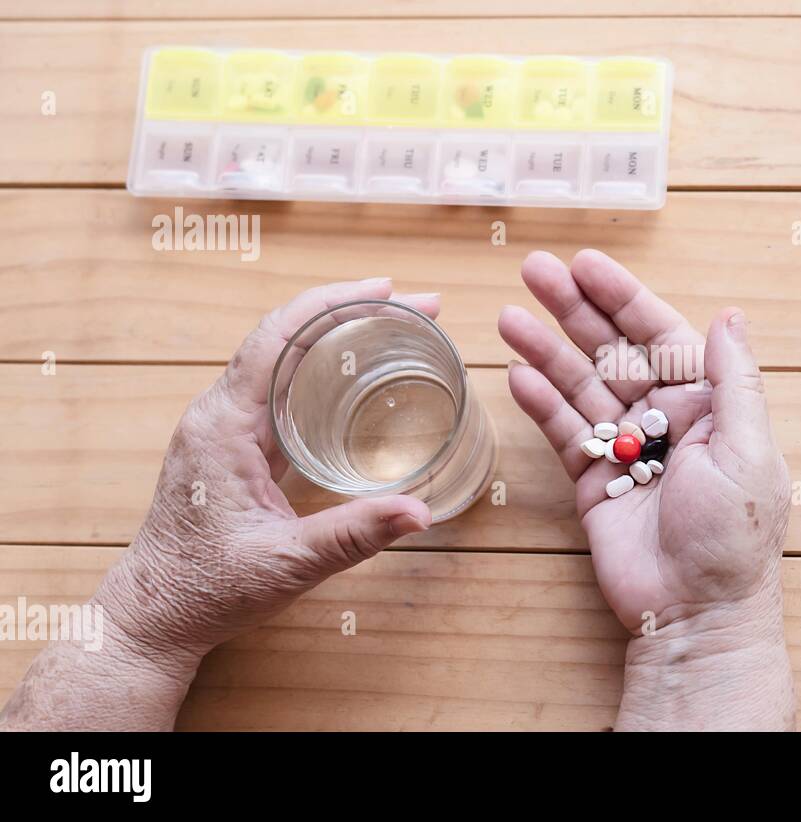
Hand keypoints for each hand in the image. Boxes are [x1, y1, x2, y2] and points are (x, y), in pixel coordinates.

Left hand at [1, 279, 437, 729]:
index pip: (277, 338)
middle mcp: (217, 414)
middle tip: (415, 306)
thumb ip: (353, 535)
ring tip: (397, 325)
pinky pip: (278, 386)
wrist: (153, 616)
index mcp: (224, 426)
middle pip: (285, 335)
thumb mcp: (287, 564)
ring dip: (337, 333)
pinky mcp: (230, 444)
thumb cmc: (206, 590)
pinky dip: (321, 366)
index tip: (387, 290)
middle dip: (351, 309)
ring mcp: (221, 427)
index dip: (333, 303)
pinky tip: (358, 373)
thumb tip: (420, 513)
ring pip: (281, 357)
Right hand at [499, 250, 795, 729]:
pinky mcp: (593, 483)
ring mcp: (626, 450)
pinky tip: (516, 374)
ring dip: (547, 350)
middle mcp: (664, 419)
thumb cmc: (733, 536)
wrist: (696, 613)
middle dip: (575, 310)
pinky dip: (541, 404)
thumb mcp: (747, 450)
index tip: (586, 264)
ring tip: (509, 316)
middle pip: (613, 350)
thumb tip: (730, 313)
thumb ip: (732, 380)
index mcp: (707, 405)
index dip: (623, 298)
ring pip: (581, 387)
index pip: (659, 335)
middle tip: (534, 269)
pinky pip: (564, 433)